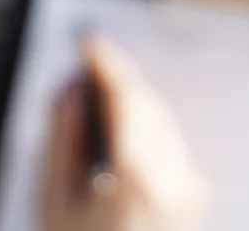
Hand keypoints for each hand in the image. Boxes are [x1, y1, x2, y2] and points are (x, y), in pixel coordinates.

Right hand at [41, 39, 208, 230]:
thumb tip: (68, 93)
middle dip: (117, 82)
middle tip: (84, 71)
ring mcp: (190, 190)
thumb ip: (63, 140)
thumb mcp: (55, 203)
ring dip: (131, 102)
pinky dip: (144, 126)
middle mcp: (175, 179)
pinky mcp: (193, 197)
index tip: (89, 46)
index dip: (107, 65)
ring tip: (95, 101)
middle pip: (149, 104)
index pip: (128, 98)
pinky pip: (170, 142)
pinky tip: (119, 133)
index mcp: (139, 178)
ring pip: (162, 120)